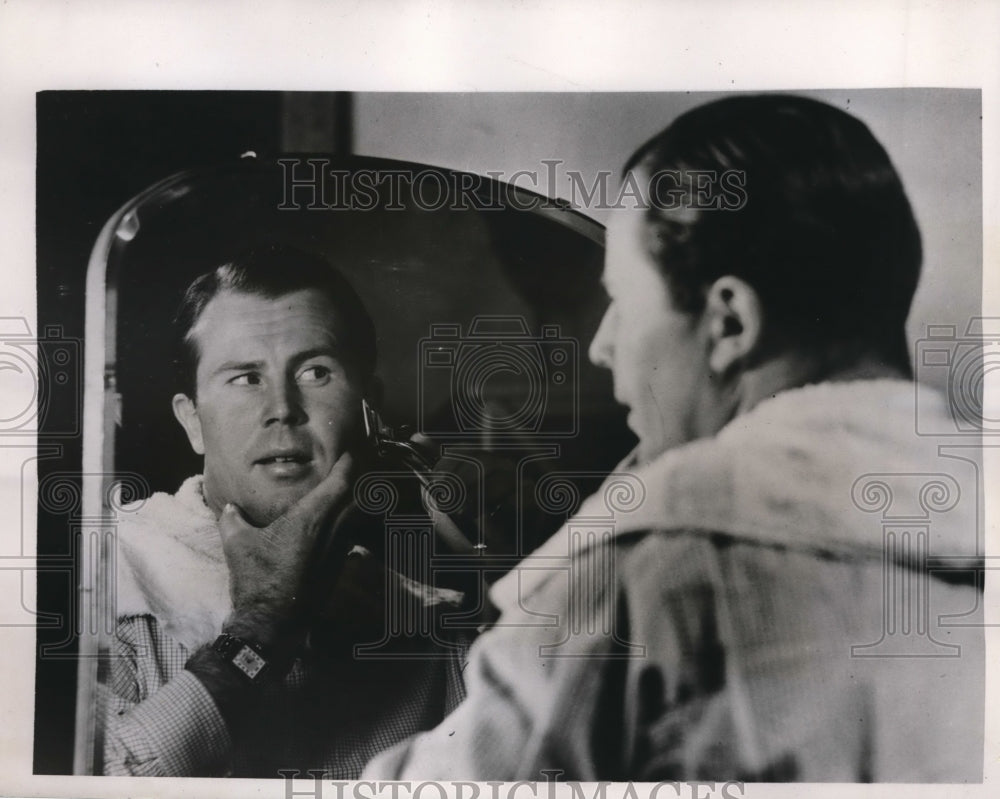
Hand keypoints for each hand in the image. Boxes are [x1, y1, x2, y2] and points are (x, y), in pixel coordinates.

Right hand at [217, 452, 353, 653]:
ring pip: (355, 520)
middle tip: (351, 471)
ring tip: (347, 496)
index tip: (349, 455)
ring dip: (355, 505)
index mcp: (311, 520)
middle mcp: (331, 533)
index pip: (339, 485)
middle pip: (356, 499)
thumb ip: (233, 519)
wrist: (272, 622)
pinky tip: (338, 527)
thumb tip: (229, 507)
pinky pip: (349, 539)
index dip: (347, 467)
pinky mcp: (337, 569)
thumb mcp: (237, 542)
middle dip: (356, 482)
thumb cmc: (256, 578)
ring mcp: (337, 553)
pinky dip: (348, 526)